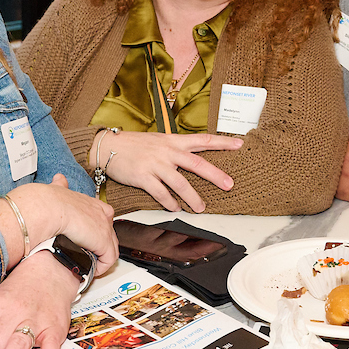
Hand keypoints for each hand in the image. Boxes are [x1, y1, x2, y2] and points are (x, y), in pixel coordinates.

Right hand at [0, 174, 116, 273]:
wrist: (49, 209)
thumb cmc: (49, 201)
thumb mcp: (58, 190)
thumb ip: (60, 186)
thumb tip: (59, 179)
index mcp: (92, 202)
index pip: (103, 217)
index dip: (96, 230)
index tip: (87, 239)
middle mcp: (102, 214)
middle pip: (109, 234)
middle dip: (100, 246)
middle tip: (88, 256)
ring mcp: (105, 229)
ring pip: (110, 248)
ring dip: (100, 259)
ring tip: (88, 266)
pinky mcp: (104, 243)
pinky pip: (108, 260)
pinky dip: (100, 267)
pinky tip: (91, 271)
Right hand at [99, 130, 241, 212]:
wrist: (108, 146)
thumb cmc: (134, 145)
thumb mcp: (159, 141)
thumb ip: (176, 149)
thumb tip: (194, 159)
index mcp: (174, 141)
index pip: (203, 140)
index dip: (222, 142)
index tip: (239, 144)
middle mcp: (167, 151)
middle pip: (197, 163)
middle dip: (215, 175)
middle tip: (229, 184)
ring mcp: (155, 164)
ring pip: (180, 182)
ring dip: (192, 197)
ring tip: (200, 207)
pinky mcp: (143, 176)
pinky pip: (160, 192)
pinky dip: (169, 202)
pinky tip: (175, 208)